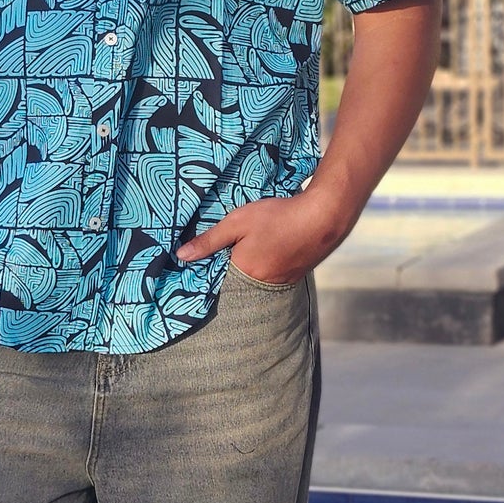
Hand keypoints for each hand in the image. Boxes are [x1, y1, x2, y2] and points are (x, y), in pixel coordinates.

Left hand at [176, 174, 360, 283]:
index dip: (208, 272)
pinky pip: (272, 277)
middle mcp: (262, 285)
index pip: (216, 281)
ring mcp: (281, 283)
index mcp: (244, 273)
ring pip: (255, 280)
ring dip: (249, 269)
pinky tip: (267, 252)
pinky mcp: (295, 276)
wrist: (323, 217)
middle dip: (228, 271)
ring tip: (249, 252)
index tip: (198, 265)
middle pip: (237, 283)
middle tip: (225, 254)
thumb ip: (209, 240)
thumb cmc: (278, 217)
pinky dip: (266, 266)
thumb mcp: (237, 222)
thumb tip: (180, 257)